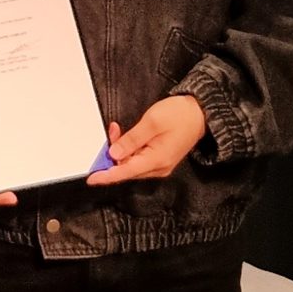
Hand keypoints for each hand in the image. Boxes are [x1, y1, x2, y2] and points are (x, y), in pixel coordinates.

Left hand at [87, 96, 207, 184]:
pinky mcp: (159, 159)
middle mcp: (158, 168)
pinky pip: (138, 160)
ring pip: (131, 164)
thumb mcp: (152, 122)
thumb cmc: (180, 115)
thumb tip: (114, 155)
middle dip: (112, 154)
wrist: (201, 114)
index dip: (106, 176)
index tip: (92, 178)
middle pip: (127, 169)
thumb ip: (132, 140)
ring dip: (120, 150)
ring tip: (118, 129)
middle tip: (111, 131)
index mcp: (157, 160)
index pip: (125, 172)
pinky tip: (126, 137)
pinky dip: (128, 150)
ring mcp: (159, 165)